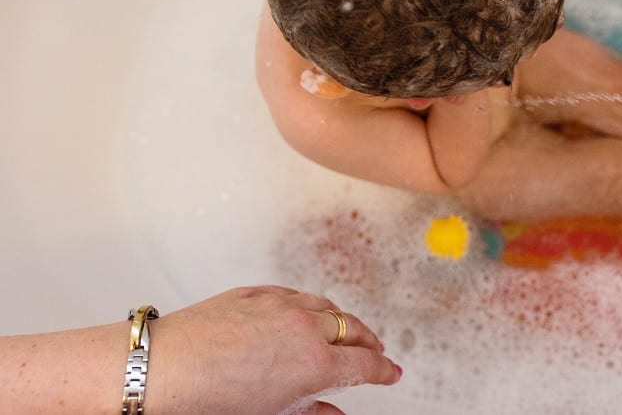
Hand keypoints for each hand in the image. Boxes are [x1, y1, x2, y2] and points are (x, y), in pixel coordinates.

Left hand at [147, 286, 399, 414]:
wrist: (157, 370)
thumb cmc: (204, 400)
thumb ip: (310, 413)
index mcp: (313, 363)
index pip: (364, 364)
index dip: (383, 370)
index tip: (391, 372)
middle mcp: (303, 328)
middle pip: (352, 330)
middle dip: (368, 344)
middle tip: (375, 354)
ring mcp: (279, 305)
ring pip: (326, 306)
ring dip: (342, 321)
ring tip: (345, 332)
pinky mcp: (253, 293)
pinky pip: (296, 295)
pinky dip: (311, 305)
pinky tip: (307, 313)